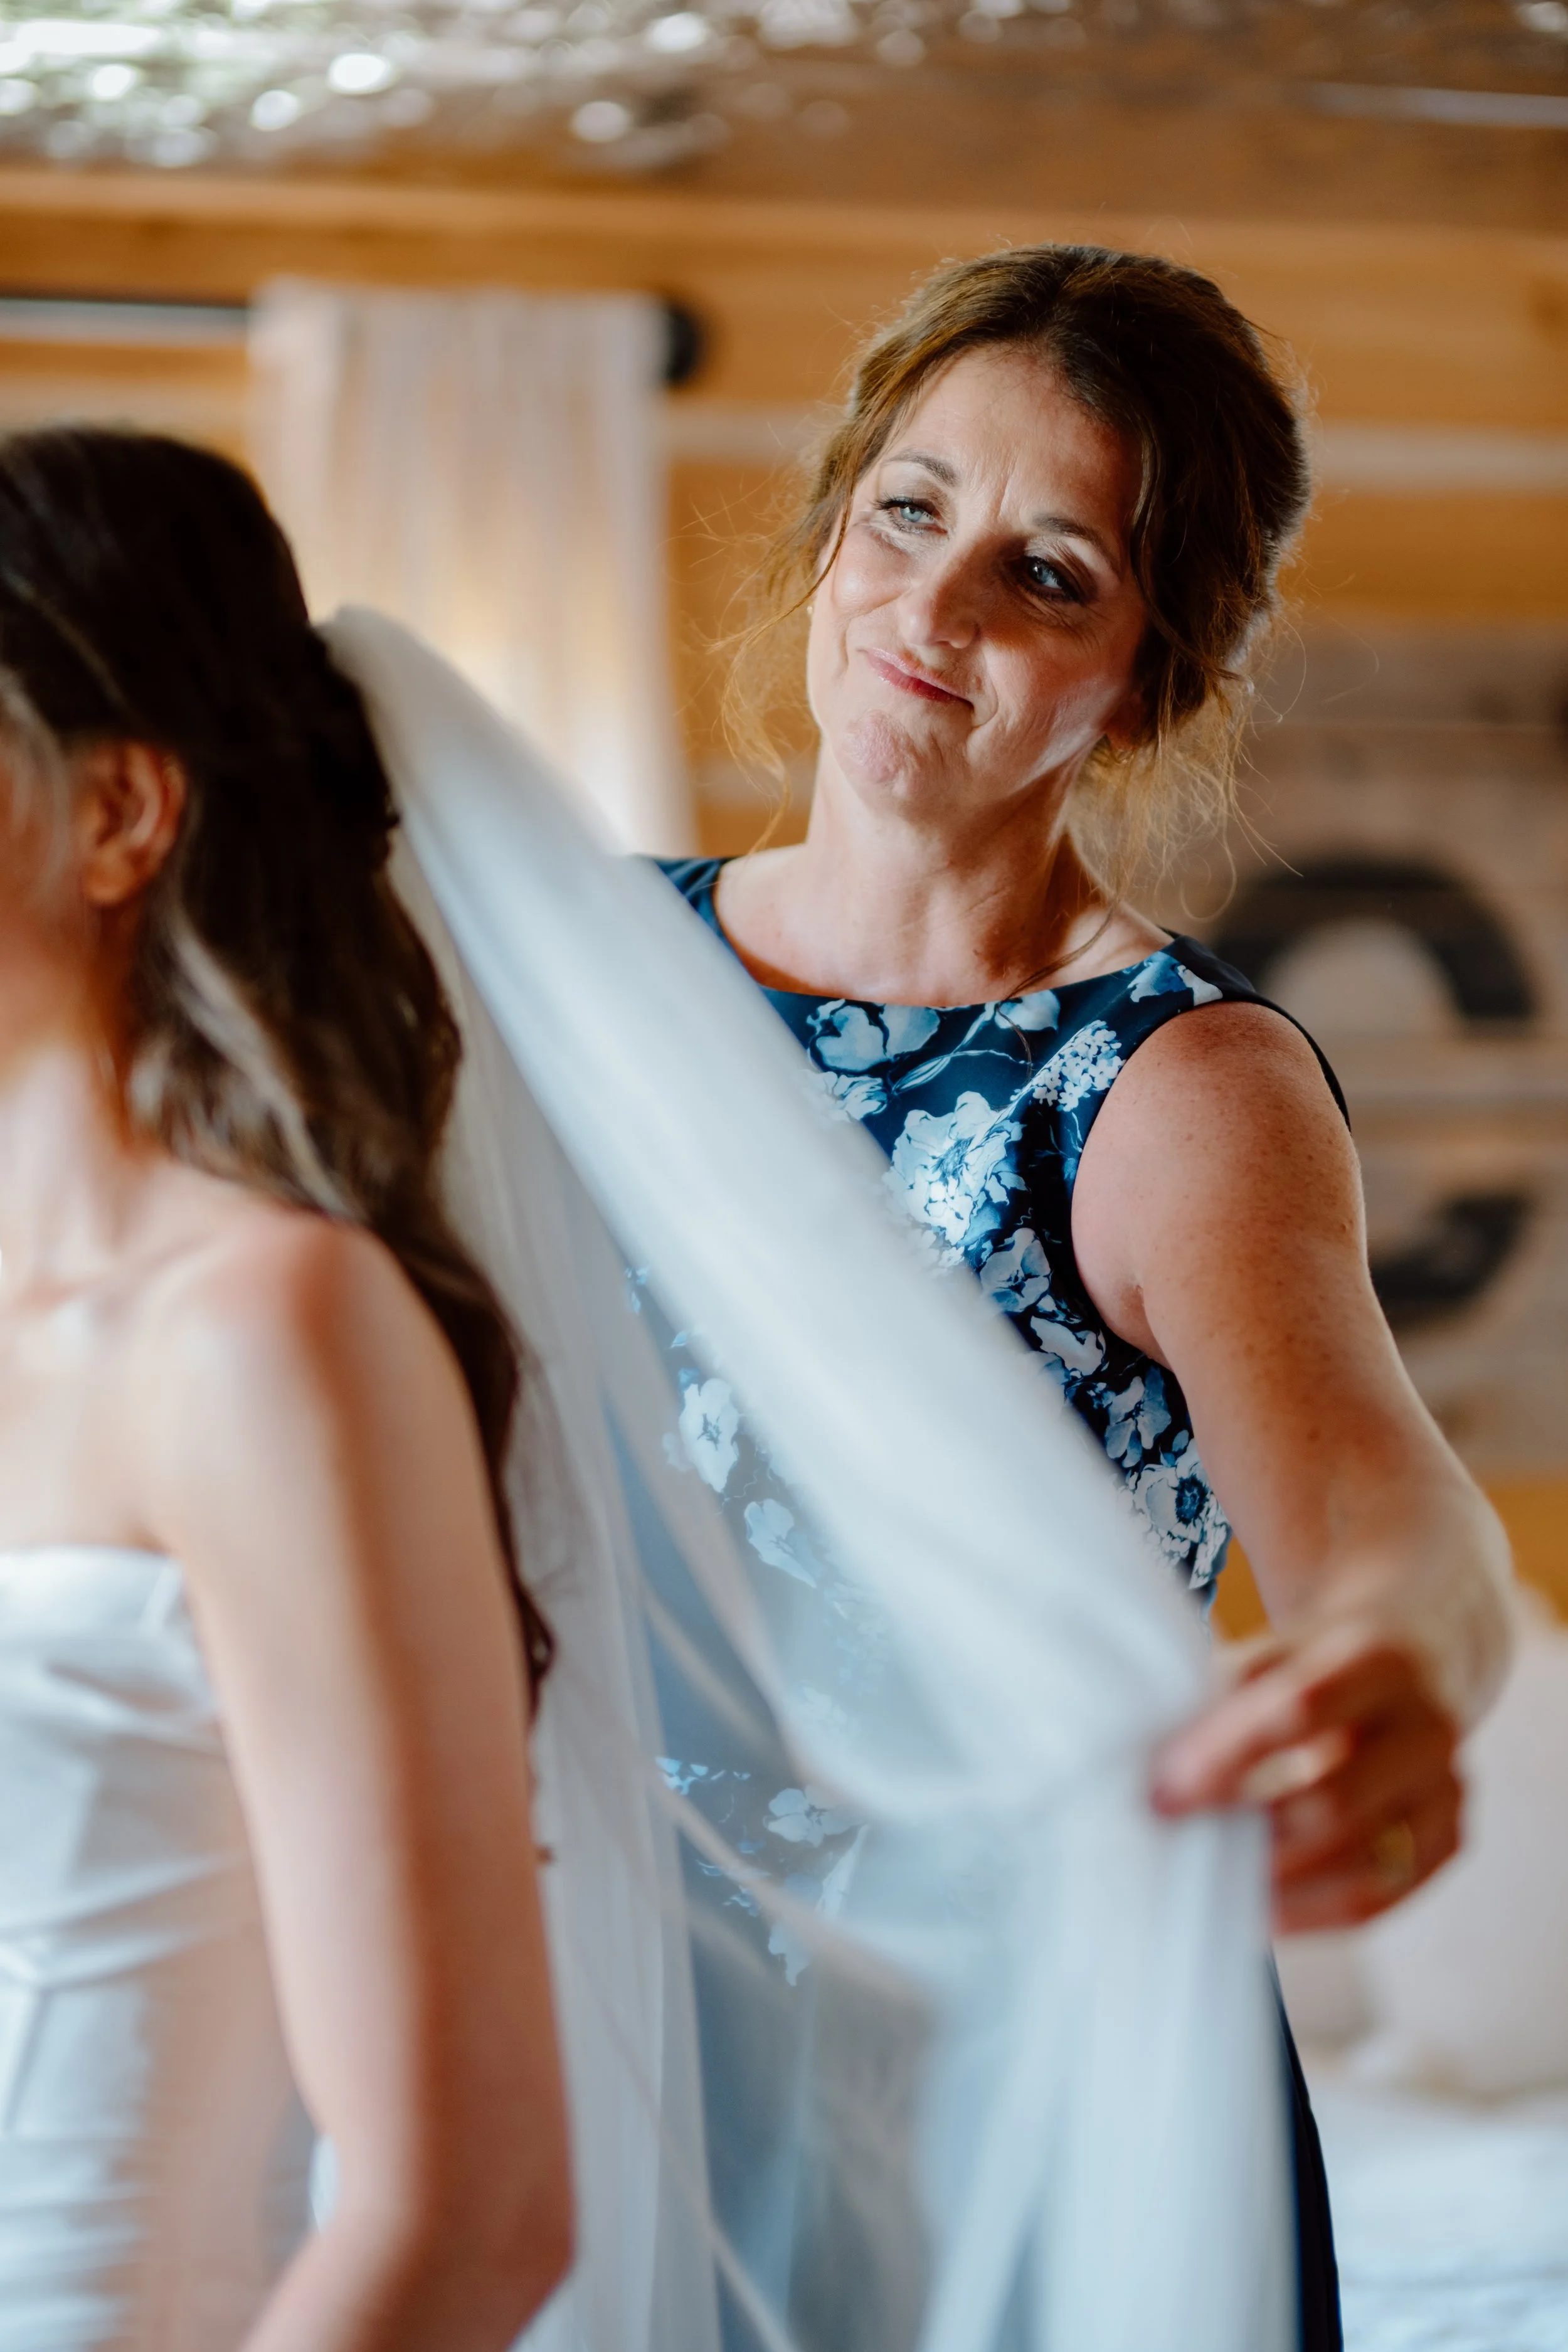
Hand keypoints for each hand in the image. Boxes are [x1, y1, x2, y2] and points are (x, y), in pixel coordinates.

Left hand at [1150, 1618, 1462, 1933]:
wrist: (1410, 1661)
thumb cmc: (1312, 1665)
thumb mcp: (1269, 1654)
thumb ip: (1221, 1702)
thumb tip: (1157, 1774)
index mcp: (1375, 1657)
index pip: (1298, 1710)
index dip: (1225, 1756)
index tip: (1165, 1792)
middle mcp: (1426, 1724)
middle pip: (1333, 1799)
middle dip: (1245, 1831)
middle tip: (1178, 1844)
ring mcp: (1447, 1788)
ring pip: (1358, 1860)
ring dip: (1273, 1882)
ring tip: (1209, 1883)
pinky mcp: (1449, 1840)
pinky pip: (1378, 1897)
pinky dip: (1310, 1913)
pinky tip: (1257, 1911)